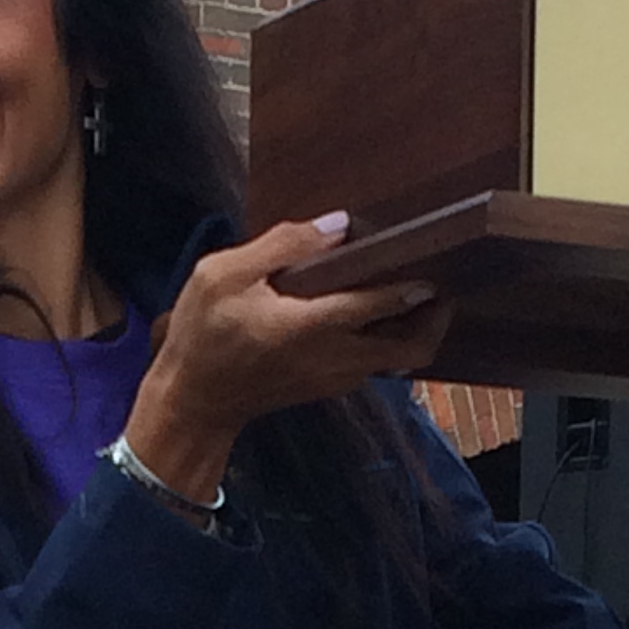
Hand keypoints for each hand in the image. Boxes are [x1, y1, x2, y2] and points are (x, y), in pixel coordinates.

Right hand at [123, 218, 453, 503]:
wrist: (191, 404)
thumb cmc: (201, 336)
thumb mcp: (223, 276)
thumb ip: (282, 246)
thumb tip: (337, 225)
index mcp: (312, 327)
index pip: (380, 306)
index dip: (414, 290)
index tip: (434, 269)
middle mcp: (334, 358)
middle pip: (410, 349)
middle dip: (433, 321)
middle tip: (437, 288)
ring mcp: (334, 378)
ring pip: (395, 361)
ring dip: (410, 332)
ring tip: (410, 295)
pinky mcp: (326, 387)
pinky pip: (373, 365)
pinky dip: (385, 343)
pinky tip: (373, 316)